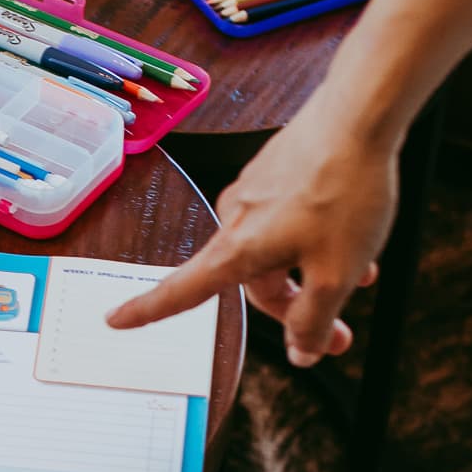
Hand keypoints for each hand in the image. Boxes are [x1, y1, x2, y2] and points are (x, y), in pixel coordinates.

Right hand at [106, 94, 389, 366]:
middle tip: (337, 334)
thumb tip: (302, 352)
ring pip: (277, 252)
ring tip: (357, 276)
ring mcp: (254, 193)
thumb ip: (315, 319)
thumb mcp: (337, 273)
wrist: (357, 118)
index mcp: (238, 248)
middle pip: (252, 282)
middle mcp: (236, 219)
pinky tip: (353, 240)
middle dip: (293, 308)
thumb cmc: (344, 191)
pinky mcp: (275, 175)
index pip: (182, 290)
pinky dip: (316, 241)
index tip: (114, 320)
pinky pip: (288, 223)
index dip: (147, 310)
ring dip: (311, 272)